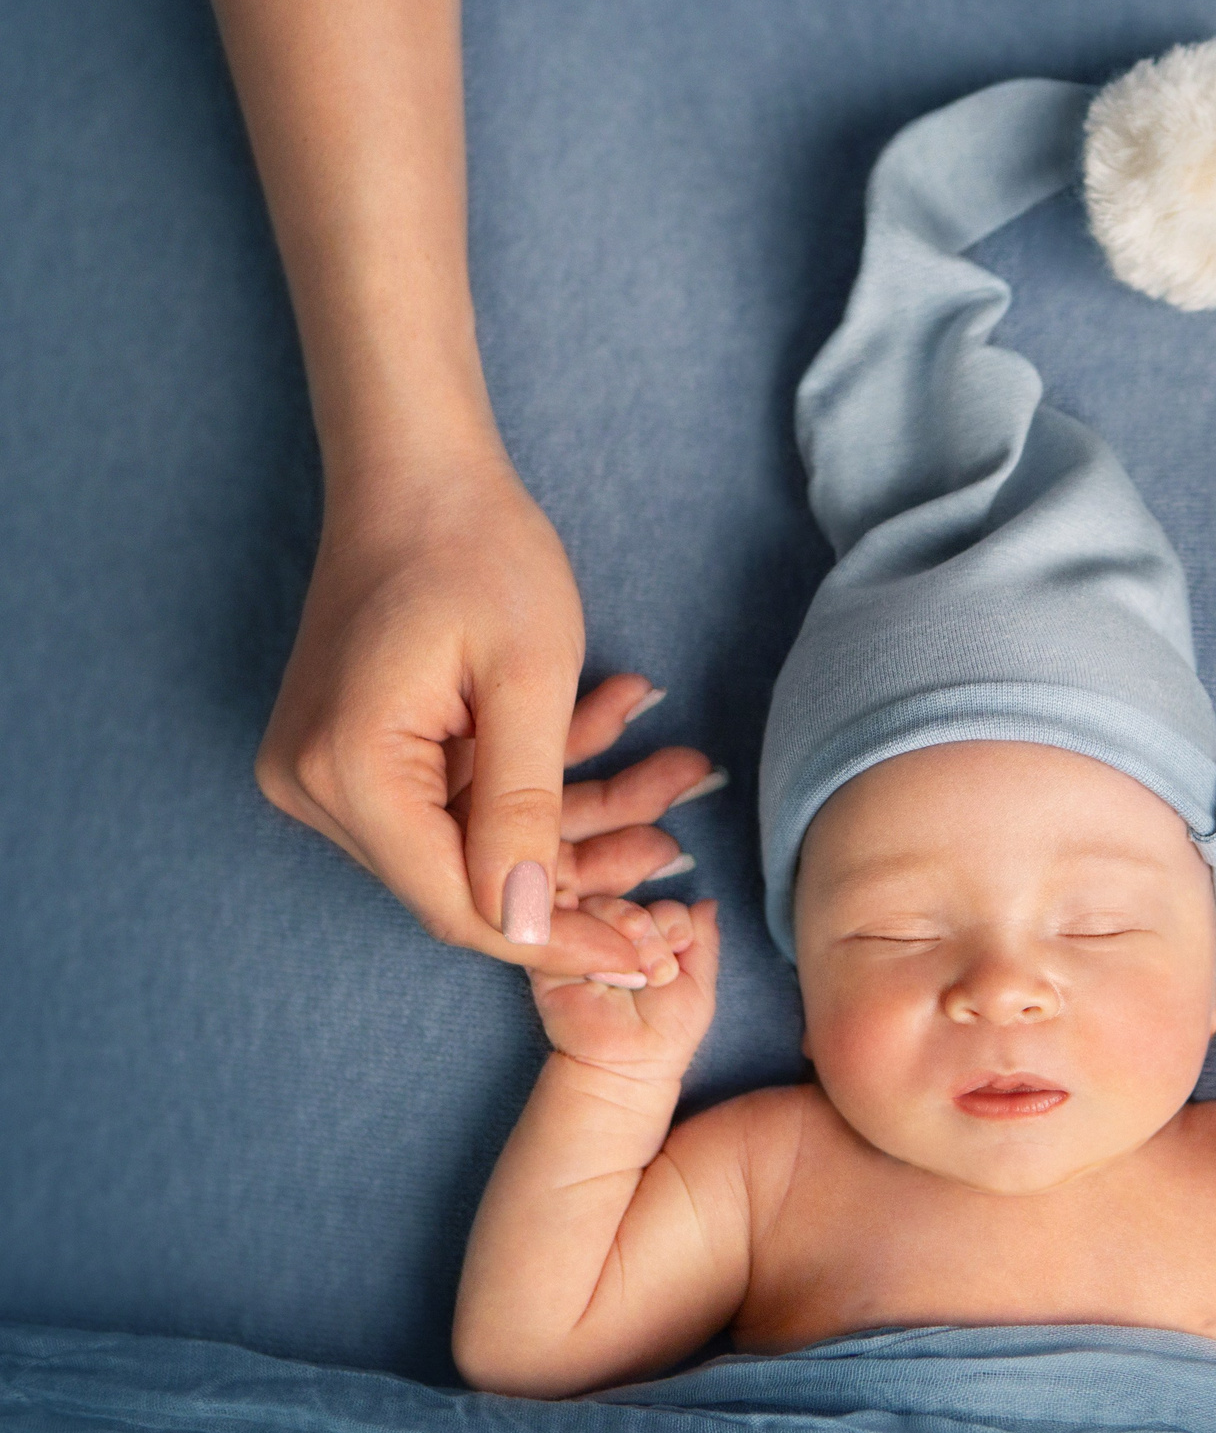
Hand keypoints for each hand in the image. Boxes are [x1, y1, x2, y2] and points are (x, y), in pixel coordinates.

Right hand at [254, 456, 717, 976]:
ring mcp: (333, 774)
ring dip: (583, 809)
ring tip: (677, 769)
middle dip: (587, 867)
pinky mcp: (363, 754)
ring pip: (480, 839)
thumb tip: (526, 927)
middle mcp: (318, 790)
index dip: (560, 940)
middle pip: (470, 880)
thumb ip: (525, 810)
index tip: (647, 961)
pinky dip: (545, 773)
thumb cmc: (476, 551)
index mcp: (350, 777)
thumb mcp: (526, 682)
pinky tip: (621, 718)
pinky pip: (466, 795)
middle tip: (681, 855)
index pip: (461, 905)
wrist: (420, 471)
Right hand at [526, 897, 720, 1085]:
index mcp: (651, 940)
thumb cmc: (667, 1032)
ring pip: (597, 907)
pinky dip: (574, 918)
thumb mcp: (699, 984)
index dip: (674, 923)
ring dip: (618, 927)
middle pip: (630, 904)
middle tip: (655, 974)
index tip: (678, 951)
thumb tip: (707, 902)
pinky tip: (587, 930)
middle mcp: (616, 938)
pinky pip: (560, 923)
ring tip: (631, 972)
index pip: (663, 907)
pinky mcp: (552, 958)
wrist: (628, 1065)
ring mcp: (584, 944)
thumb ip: (704, 941)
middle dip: (650, 933)